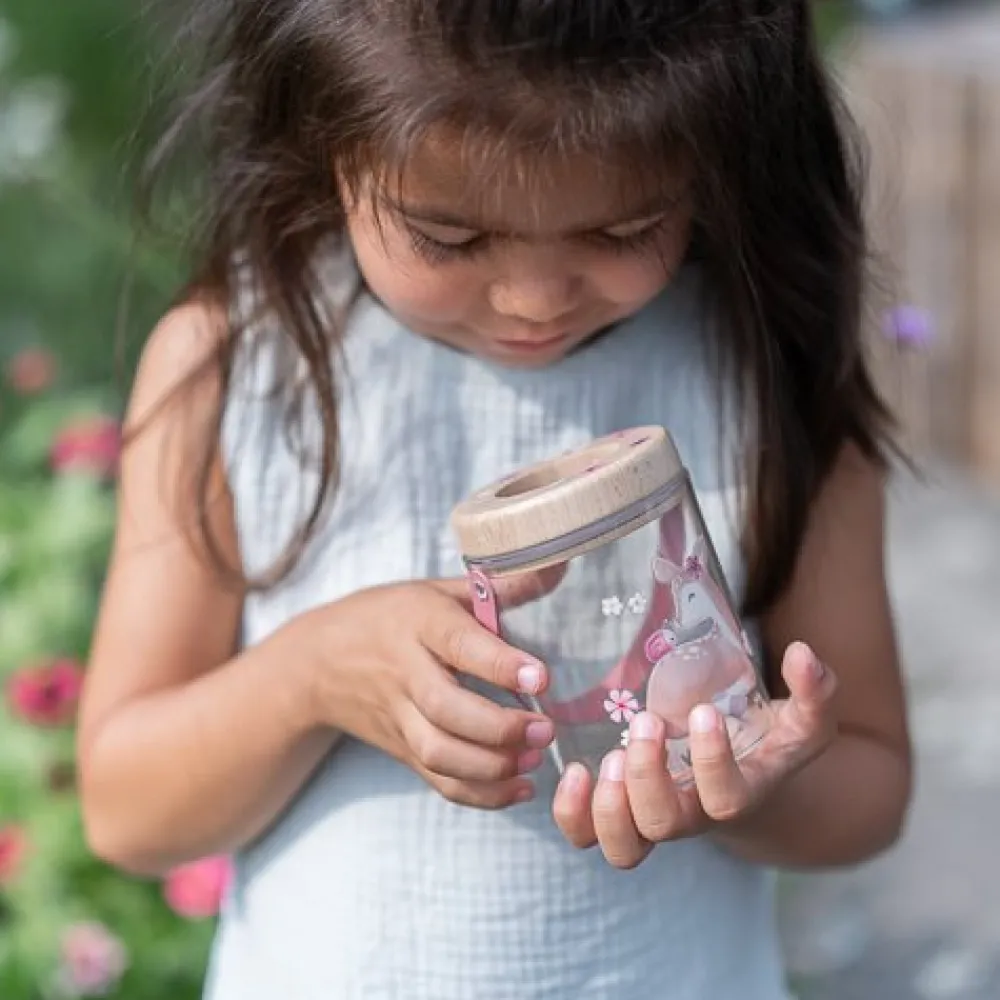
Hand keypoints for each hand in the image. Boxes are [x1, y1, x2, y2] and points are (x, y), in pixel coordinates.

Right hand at [303, 576, 558, 808]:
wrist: (318, 662)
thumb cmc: (391, 616)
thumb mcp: (438, 590)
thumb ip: (500, 586)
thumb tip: (559, 566)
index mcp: (418, 622)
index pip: (458, 643)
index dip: (500, 663)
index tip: (541, 677)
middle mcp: (405, 672)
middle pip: (445, 709)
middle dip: (500, 727)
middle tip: (546, 729)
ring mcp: (399, 717)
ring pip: (439, 752)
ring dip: (492, 766)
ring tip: (534, 757)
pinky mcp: (401, 749)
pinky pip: (438, 781)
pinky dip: (481, 794)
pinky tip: (519, 787)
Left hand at [552, 641, 837, 867]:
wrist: (739, 775)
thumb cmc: (767, 742)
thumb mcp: (801, 718)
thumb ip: (814, 691)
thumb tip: (804, 655)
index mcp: (737, 796)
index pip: (726, 801)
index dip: (712, 763)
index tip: (705, 712)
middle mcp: (691, 817)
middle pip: (664, 825)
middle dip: (647, 775)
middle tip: (646, 721)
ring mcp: (650, 820)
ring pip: (623, 849)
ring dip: (609, 806)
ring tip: (609, 756)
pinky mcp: (617, 813)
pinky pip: (585, 836)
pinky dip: (572, 813)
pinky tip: (574, 770)